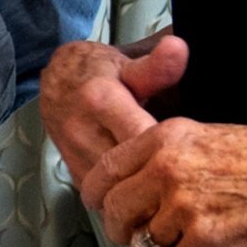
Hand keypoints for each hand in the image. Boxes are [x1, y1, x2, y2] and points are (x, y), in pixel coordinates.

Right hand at [38, 31, 189, 185]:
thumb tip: (178, 49)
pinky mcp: (76, 176)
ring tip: (171, 189)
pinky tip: (147, 192)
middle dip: (162, 178)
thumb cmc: (95, 72)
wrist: (55, 84)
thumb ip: (156, 65)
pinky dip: (129, 198)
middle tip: (189, 179)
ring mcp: (76, 157)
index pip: (143, 139)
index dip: (170, 151)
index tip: (191, 155)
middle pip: (132, 171)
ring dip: (146, 192)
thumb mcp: (127, 62)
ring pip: (119, 192)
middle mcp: (82, 132)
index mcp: (100, 101)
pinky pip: (109, 198)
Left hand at [81, 118, 246, 246]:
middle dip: (122, 231)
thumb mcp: (210, 134)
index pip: (104, 171)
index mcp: (165, 137)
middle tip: (137, 237)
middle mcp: (166, 169)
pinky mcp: (207, 241)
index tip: (102, 207)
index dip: (98, 196)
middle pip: (115, 212)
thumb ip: (169, 153)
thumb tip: (139, 178)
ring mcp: (185, 206)